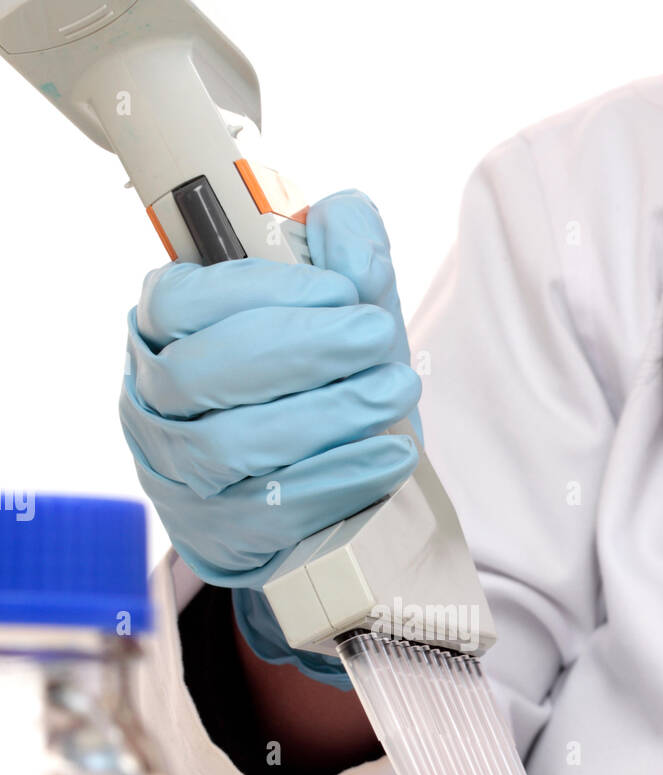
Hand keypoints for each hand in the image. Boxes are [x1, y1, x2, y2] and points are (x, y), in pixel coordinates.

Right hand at [120, 190, 420, 679]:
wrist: (297, 476)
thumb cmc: (306, 369)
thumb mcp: (327, 297)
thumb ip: (341, 243)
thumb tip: (355, 248)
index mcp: (160, 327)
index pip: (181, 301)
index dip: (262, 290)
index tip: (343, 289)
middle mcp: (153, 400)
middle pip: (202, 373)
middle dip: (303, 350)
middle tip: (382, 337)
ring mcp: (179, 473)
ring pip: (234, 445)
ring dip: (327, 415)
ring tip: (397, 392)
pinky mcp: (221, 531)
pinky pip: (272, 510)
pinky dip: (340, 478)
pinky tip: (394, 452)